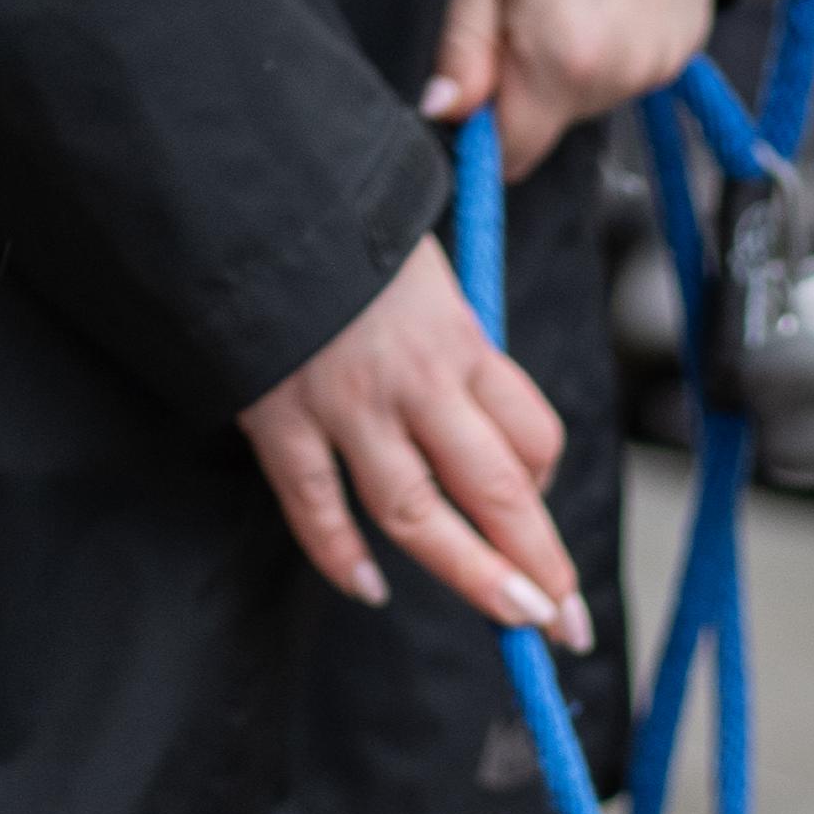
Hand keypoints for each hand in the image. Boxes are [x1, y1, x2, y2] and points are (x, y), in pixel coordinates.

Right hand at [239, 237, 586, 639]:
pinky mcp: (277, 417)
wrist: (247, 191)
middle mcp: (414, 380)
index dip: (545, 485)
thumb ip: (452, 344)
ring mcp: (344, 404)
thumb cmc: (342, 227)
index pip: (532, 433)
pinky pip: (314, 503)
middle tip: (566, 623)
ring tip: (511, 618)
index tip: (540, 515)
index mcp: (460, 339)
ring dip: (469, 573)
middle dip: (539, 563)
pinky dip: (340, 553)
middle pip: (495, 490)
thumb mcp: (426, 272)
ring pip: (416, 514)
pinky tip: (368, 588)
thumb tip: (480, 415)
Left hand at [423, 0, 714, 184]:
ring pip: (591, 96)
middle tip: (521, 1)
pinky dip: (612, 42)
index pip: (515, 151)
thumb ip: (461, 42)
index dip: (484, 126)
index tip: (474, 77)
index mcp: (565, 58)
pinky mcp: (688, 42)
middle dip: (527, 81)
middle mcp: (624, 72)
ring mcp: (663, 60)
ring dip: (570, 61)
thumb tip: (443, 111)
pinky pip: (632, 69)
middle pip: (553, 122)